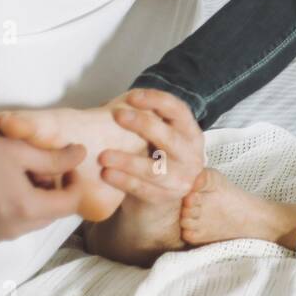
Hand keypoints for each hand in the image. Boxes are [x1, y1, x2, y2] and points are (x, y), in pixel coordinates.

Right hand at [0, 125, 86, 240]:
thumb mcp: (21, 150)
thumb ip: (56, 158)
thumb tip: (81, 154)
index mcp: (24, 211)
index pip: (70, 203)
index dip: (74, 180)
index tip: (67, 161)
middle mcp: (12, 230)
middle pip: (53, 213)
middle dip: (56, 189)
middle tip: (44, 162)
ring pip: (35, 218)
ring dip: (39, 196)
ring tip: (23, 169)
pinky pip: (16, 221)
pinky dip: (22, 204)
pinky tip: (8, 180)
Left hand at [97, 89, 203, 206]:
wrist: (161, 197)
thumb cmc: (153, 157)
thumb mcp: (158, 136)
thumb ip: (144, 120)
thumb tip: (108, 104)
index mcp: (190, 132)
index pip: (178, 110)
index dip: (157, 101)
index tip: (131, 97)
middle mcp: (191, 155)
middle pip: (170, 138)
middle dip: (143, 124)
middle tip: (117, 115)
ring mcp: (181, 179)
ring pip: (155, 169)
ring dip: (128, 161)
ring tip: (103, 156)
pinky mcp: (165, 198)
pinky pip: (143, 189)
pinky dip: (124, 181)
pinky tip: (106, 174)